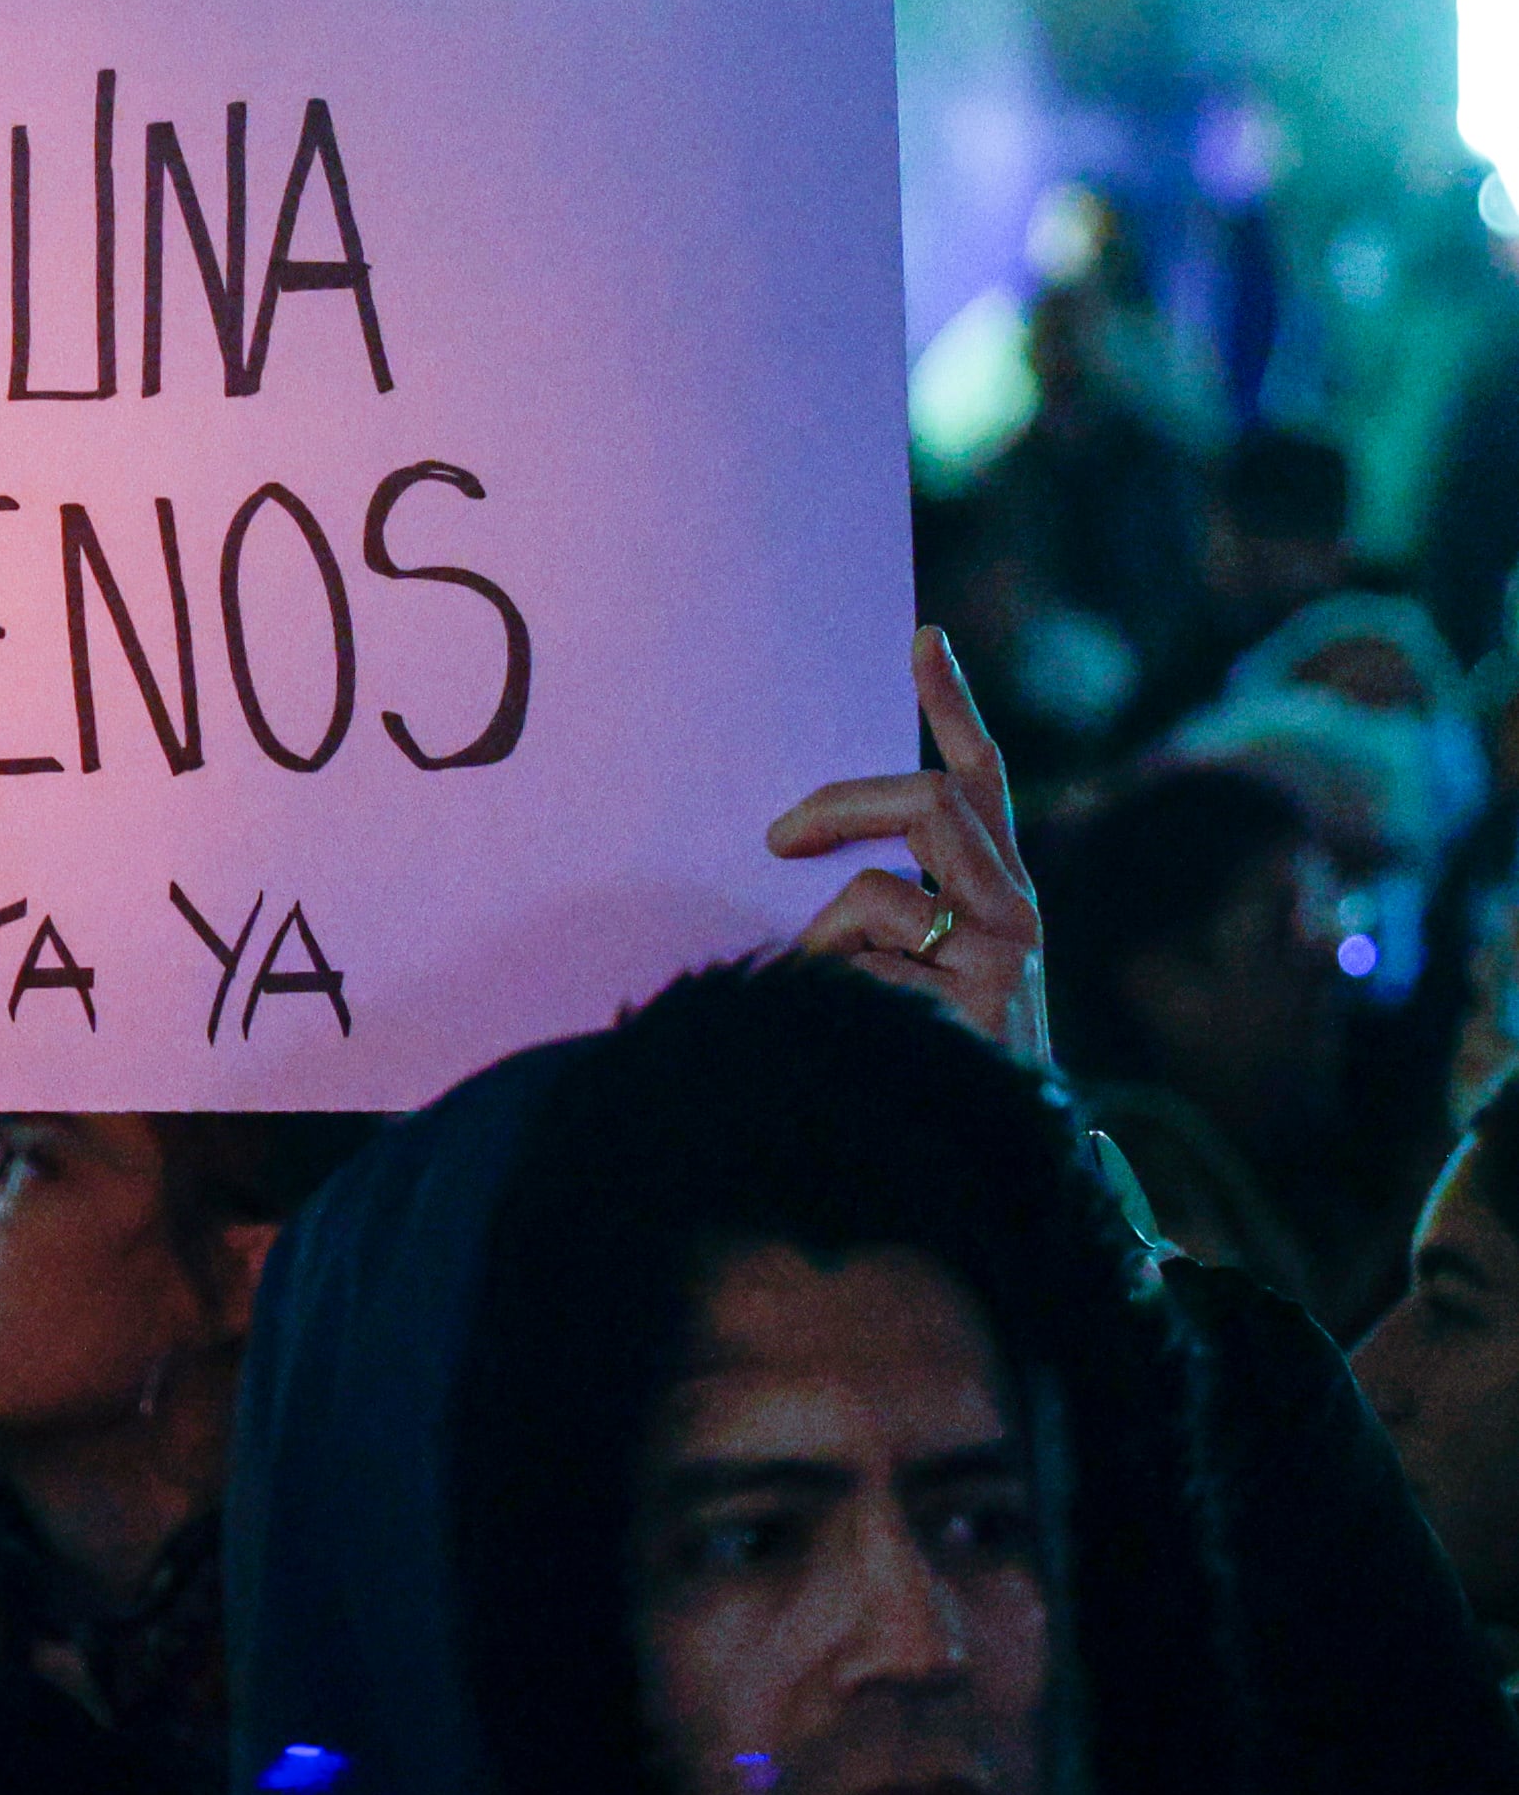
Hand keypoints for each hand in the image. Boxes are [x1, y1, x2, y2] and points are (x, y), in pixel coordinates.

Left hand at [767, 626, 1049, 1069]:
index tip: (923, 636)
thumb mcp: (909, 965)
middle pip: (926, 800)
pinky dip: (837, 1003)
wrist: (1003, 1158)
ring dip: (825, 943)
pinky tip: (867, 1044)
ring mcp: (1006, 951)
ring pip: (877, 894)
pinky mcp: (979, 1001)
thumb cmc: (937, 1054)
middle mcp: (1018, 904)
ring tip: (833, 997)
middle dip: (838, 806)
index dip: (954, 703)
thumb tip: (788, 850)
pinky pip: (862, 974)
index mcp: (1000, 886)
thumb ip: (880, 907)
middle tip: (776, 840)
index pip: (981, 778)